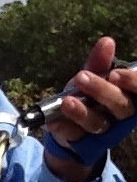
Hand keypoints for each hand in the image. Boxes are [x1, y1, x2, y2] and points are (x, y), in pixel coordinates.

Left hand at [44, 37, 136, 179]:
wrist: (67, 122)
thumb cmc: (88, 95)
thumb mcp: (93, 76)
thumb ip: (99, 62)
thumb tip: (107, 41)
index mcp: (129, 97)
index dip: (132, 83)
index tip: (116, 73)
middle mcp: (120, 115)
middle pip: (121, 106)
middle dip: (103, 92)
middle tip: (82, 77)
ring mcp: (102, 130)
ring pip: (98, 123)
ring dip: (82, 112)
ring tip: (67, 100)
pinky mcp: (81, 140)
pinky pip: (74, 135)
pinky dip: (63, 127)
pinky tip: (53, 121)